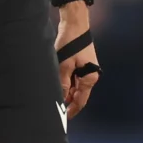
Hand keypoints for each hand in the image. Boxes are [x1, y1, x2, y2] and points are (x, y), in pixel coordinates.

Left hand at [55, 1, 97, 117]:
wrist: (75, 24)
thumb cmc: (70, 43)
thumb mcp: (64, 65)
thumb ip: (63, 83)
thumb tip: (62, 98)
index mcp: (90, 77)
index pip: (81, 100)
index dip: (72, 110)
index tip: (63, 119)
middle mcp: (90, 75)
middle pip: (78, 94)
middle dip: (67, 102)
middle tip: (54, 109)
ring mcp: (86, 70)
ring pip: (74, 86)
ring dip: (65, 92)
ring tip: (52, 98)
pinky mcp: (80, 64)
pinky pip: (73, 78)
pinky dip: (65, 83)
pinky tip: (56, 85)